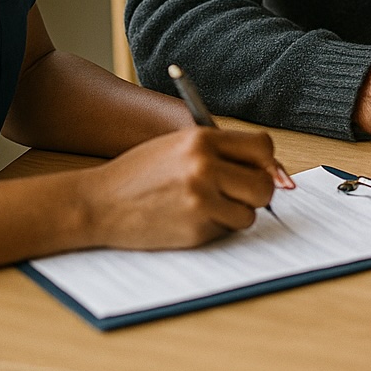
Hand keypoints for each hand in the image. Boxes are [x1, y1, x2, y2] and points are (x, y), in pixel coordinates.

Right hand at [79, 126, 278, 248]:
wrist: (98, 203)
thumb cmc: (139, 174)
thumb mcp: (178, 146)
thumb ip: (220, 152)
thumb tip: (271, 171)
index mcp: (201, 139)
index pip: (262, 147)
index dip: (266, 162)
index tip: (260, 171)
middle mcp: (204, 166)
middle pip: (264, 184)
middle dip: (258, 192)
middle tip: (240, 195)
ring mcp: (200, 199)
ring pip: (250, 212)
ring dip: (236, 213)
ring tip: (209, 206)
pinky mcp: (195, 228)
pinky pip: (227, 230)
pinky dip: (216, 228)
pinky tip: (190, 219)